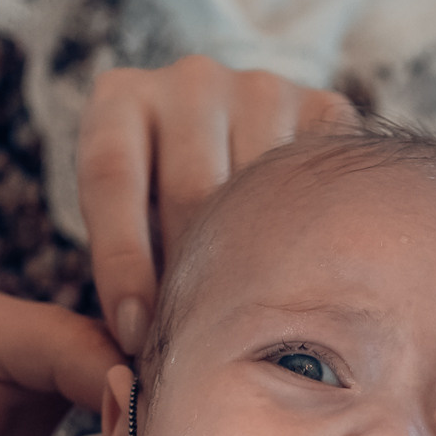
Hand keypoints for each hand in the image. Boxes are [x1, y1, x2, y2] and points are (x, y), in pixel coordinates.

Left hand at [78, 55, 355, 351]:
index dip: (121, 262)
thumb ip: (121, 267)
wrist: (232, 144)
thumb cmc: (160, 205)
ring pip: (259, 191)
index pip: (112, 178)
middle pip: (190, 190)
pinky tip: (310, 282)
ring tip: (258, 328)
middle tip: (200, 351)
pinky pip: (320, 180)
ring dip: (258, 264)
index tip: (134, 333)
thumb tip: (135, 354)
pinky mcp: (323, 106)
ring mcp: (260, 89)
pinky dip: (317, 236)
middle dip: (194, 276)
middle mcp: (189, 81)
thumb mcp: (123, 222)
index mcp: (120, 100)